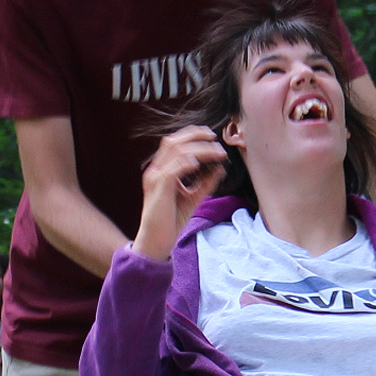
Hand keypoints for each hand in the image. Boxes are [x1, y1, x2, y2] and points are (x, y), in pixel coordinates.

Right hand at [131, 126, 229, 260]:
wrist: (155, 241)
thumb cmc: (170, 221)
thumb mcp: (192, 198)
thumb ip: (204, 183)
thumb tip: (220, 169)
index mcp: (160, 170)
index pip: (173, 143)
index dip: (191, 134)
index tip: (210, 135)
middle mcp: (155, 170)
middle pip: (174, 141)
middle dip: (196, 135)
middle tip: (215, 138)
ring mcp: (155, 177)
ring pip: (177, 151)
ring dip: (200, 149)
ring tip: (217, 152)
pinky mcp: (159, 187)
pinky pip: (174, 168)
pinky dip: (188, 163)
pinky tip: (200, 163)